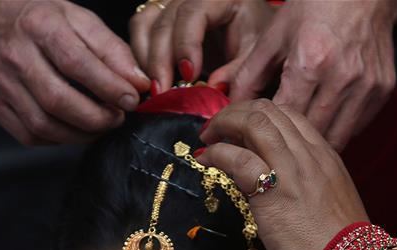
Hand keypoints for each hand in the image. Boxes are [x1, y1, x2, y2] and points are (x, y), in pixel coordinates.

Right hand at [0, 0, 149, 144]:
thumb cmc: (42, 21)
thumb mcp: (79, 20)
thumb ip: (111, 50)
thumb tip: (137, 82)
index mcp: (40, 26)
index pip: (76, 63)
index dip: (108, 87)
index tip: (131, 99)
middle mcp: (15, 55)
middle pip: (57, 100)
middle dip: (95, 117)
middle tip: (116, 118)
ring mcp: (0, 83)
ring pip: (42, 124)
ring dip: (79, 134)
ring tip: (99, 126)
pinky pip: (29, 135)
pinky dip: (57, 139)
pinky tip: (73, 129)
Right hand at [129, 0, 273, 93]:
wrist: (247, 32)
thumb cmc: (253, 38)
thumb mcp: (256, 53)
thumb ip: (239, 70)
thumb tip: (214, 89)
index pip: (193, 13)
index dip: (186, 45)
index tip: (188, 76)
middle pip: (163, 21)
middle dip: (160, 61)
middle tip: (163, 93)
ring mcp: (171, 5)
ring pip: (144, 25)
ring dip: (145, 60)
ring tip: (156, 89)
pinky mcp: (159, 18)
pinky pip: (140, 33)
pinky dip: (141, 58)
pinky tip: (152, 80)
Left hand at [197, 99, 369, 249]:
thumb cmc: (337, 242)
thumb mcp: (325, 198)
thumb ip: (302, 181)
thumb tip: (268, 178)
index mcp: (324, 154)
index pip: (288, 114)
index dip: (257, 113)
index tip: (238, 127)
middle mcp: (309, 153)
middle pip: (267, 110)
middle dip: (235, 112)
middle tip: (216, 128)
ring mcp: (292, 169)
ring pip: (254, 123)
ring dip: (223, 124)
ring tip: (208, 138)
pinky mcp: (273, 191)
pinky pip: (238, 158)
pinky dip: (217, 153)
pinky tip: (206, 160)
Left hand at [230, 0, 396, 149]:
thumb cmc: (316, 7)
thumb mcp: (274, 36)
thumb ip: (248, 75)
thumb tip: (228, 108)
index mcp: (311, 63)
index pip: (282, 117)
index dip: (264, 131)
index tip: (252, 137)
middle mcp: (343, 77)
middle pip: (308, 134)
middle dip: (288, 143)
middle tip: (272, 146)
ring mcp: (367, 86)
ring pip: (335, 139)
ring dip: (314, 144)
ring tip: (296, 142)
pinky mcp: (383, 91)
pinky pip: (356, 128)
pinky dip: (337, 131)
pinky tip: (322, 123)